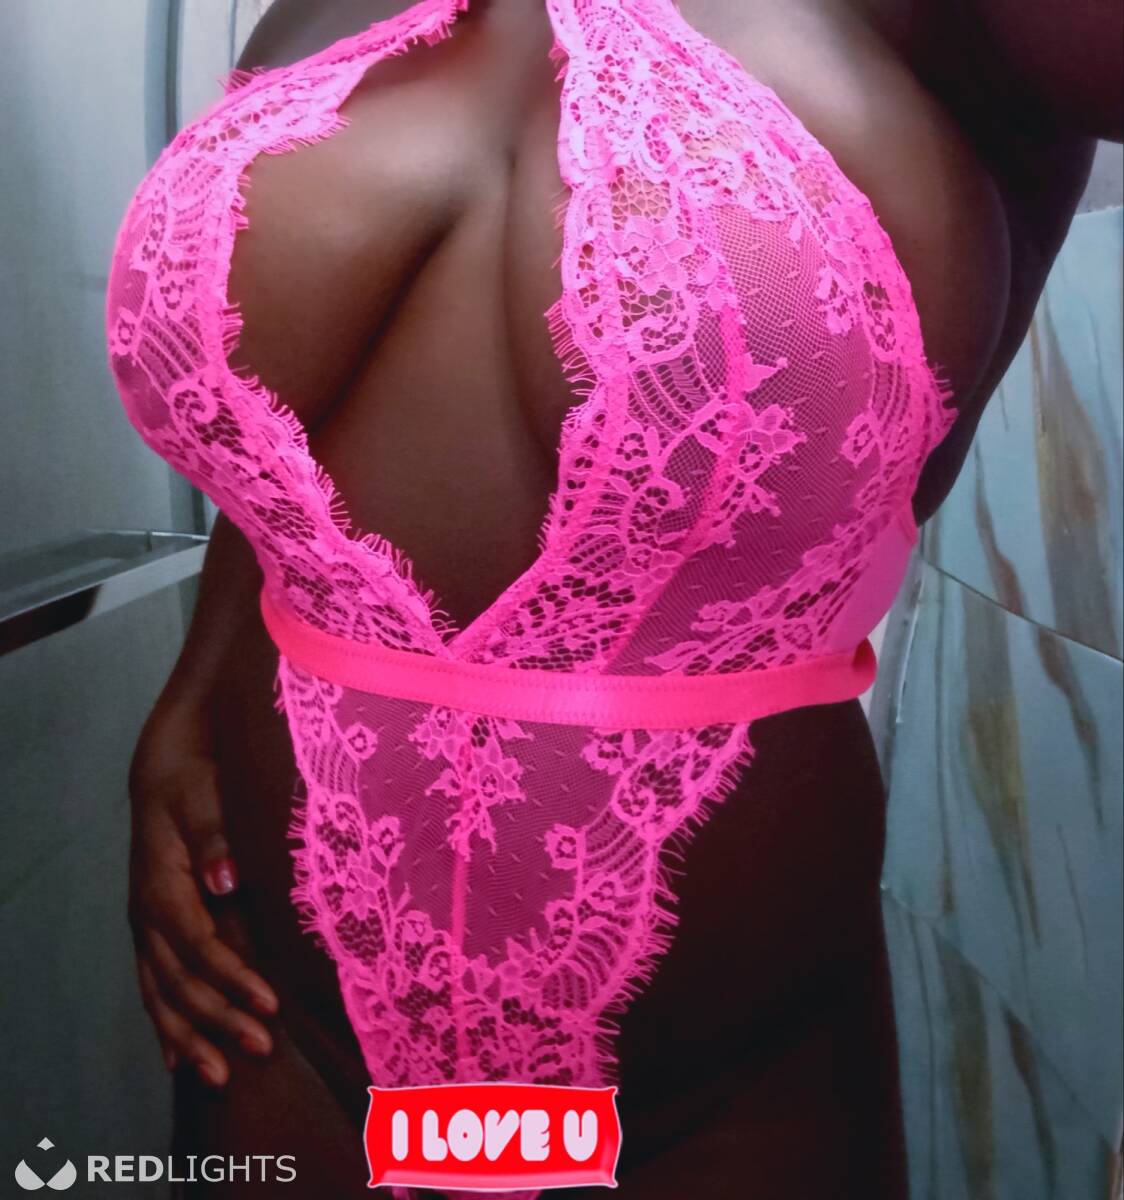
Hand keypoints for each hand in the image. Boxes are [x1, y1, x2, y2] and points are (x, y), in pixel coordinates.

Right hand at [127, 701, 278, 1085]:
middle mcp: (147, 915)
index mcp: (162, 885)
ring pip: (162, 995)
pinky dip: (166, 1025)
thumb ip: (215, 835)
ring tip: (223, 1076)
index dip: (233, 977)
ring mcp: (145, 929)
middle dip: (220, 1019)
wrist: (164, 774)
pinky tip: (179, 1060)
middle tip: (262, 1048)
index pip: (199, 943)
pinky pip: (152, 989)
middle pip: (181, 981)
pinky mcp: (151, 934)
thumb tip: (225, 881)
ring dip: (192, 1037)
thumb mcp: (204, 795)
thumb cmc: (194, 782)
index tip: (272, 1004)